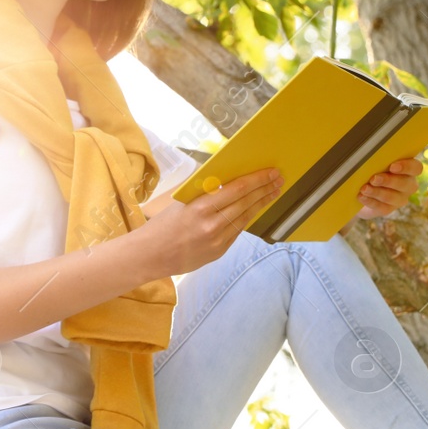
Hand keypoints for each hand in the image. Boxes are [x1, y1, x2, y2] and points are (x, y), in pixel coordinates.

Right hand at [133, 167, 283, 276]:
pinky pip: (236, 231)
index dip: (257, 180)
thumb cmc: (161, 225)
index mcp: (201, 208)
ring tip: (272, 193)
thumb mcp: (182, 203)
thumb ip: (204, 194)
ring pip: (245, 218)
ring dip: (261, 204)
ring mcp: (217, 241)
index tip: (270, 172)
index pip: (237, 189)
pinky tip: (254, 209)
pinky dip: (246, 218)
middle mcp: (212, 225)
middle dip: (265, 190)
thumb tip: (227, 181)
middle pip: (246, 203)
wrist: (149, 256)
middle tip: (278, 180)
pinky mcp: (218, 252)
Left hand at [353, 156, 422, 220]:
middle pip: (405, 184)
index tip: (392, 166)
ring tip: (364, 188)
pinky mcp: (388, 208)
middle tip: (374, 178)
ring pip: (391, 197)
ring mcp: (399, 198)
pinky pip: (381, 207)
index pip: (416, 168)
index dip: (406, 167)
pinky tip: (361, 196)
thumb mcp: (376, 162)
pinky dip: (370, 201)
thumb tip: (369, 153)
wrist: (361, 189)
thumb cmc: (372, 169)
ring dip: (377, 192)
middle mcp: (408, 185)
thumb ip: (379, 158)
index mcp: (409, 169)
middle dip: (388, 181)